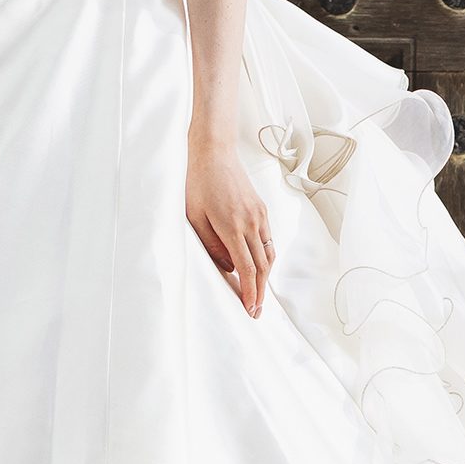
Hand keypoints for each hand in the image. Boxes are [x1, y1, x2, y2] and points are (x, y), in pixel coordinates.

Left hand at [184, 130, 273, 317]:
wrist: (214, 152)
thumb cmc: (198, 183)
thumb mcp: (195, 217)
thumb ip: (212, 246)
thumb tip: (229, 268)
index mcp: (233, 227)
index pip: (248, 269)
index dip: (250, 292)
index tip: (251, 309)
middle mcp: (252, 222)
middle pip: (263, 266)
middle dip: (260, 291)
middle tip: (256, 310)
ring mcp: (260, 215)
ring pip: (269, 253)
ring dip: (266, 276)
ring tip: (258, 293)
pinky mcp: (261, 209)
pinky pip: (268, 239)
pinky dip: (266, 257)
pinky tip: (259, 266)